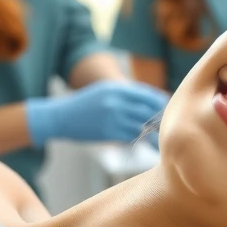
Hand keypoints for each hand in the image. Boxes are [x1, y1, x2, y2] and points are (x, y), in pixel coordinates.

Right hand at [25, 81, 168, 147]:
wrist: (61, 117)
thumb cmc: (85, 104)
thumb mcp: (104, 91)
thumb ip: (126, 94)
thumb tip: (152, 99)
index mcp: (116, 88)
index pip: (146, 94)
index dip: (158, 101)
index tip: (166, 106)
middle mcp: (116, 101)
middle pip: (147, 110)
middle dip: (157, 117)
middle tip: (164, 122)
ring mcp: (112, 118)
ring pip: (141, 125)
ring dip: (149, 130)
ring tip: (155, 134)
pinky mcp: (108, 133)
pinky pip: (130, 136)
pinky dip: (136, 137)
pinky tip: (138, 138)